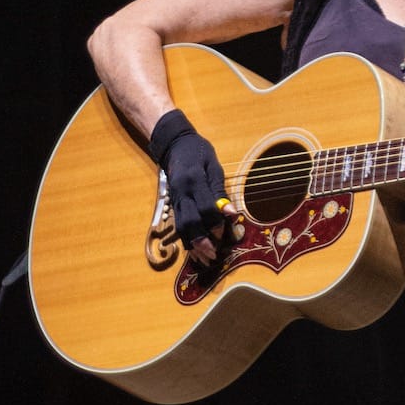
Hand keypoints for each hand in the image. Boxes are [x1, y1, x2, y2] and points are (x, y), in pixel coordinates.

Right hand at [148, 109, 234, 264]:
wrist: (175, 145)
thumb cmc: (199, 153)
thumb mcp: (214, 166)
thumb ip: (219, 191)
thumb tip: (231, 213)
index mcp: (194, 180)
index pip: (205, 207)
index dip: (216, 222)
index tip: (225, 233)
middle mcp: (181, 193)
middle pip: (189, 222)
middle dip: (201, 241)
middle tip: (214, 255)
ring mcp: (175, 200)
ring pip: (181, 227)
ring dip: (193, 246)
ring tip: (205, 260)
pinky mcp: (173, 205)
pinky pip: (178, 226)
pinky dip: (187, 241)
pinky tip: (195, 252)